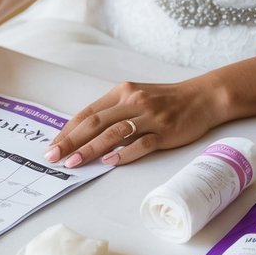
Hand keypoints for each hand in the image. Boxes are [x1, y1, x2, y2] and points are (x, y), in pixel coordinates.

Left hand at [44, 77, 224, 167]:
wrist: (202, 97)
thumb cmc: (166, 100)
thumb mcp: (137, 97)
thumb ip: (114, 111)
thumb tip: (85, 133)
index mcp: (122, 92)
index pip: (89, 113)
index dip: (68, 130)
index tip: (53, 145)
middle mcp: (133, 101)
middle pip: (96, 123)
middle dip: (72, 141)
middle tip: (54, 156)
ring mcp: (150, 117)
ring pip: (114, 133)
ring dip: (91, 149)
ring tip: (74, 162)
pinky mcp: (165, 132)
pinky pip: (141, 144)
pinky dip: (124, 154)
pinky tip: (109, 162)